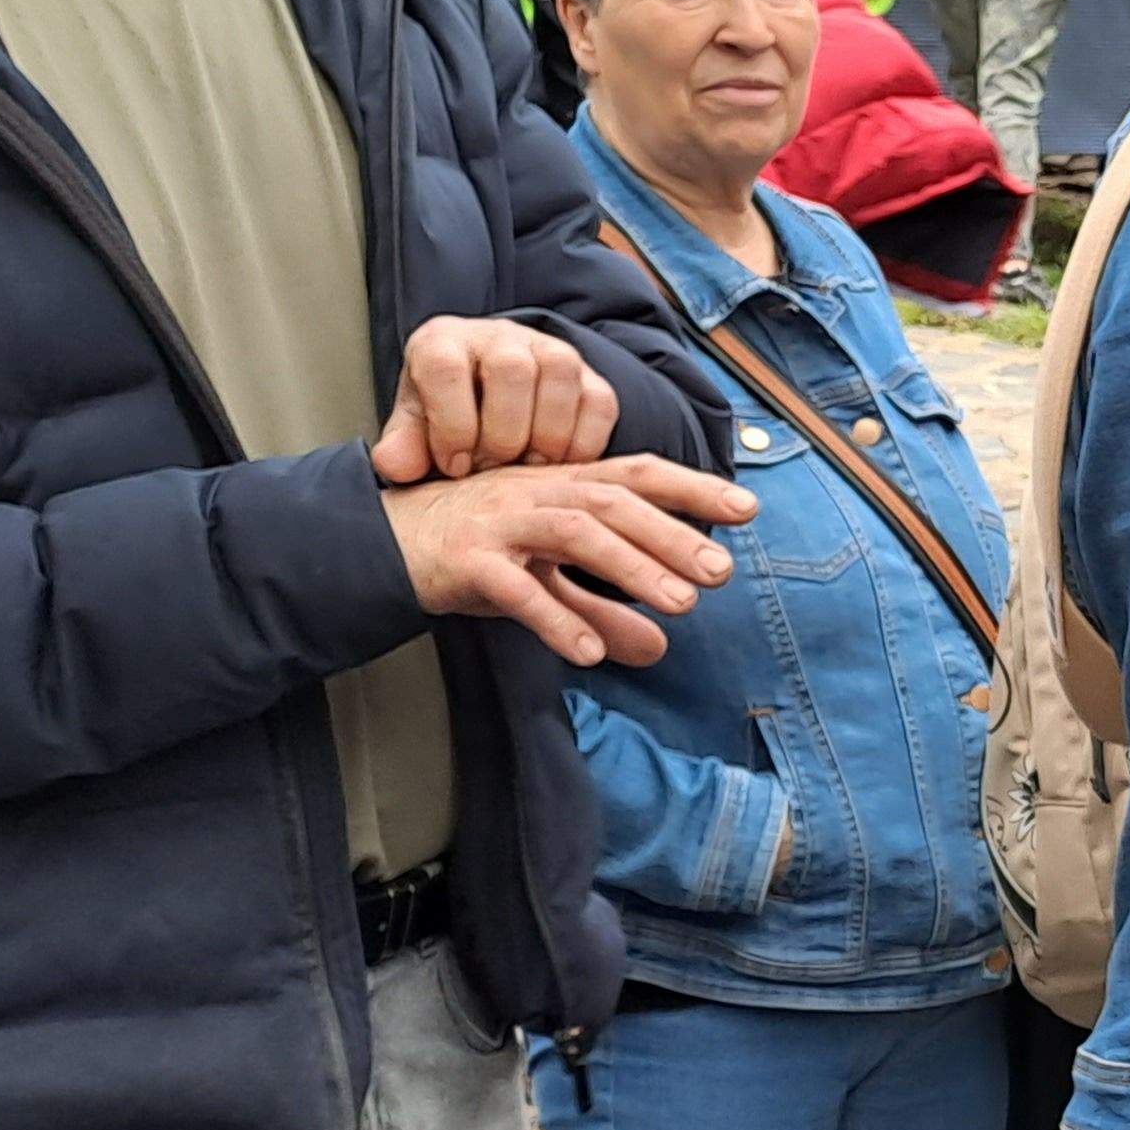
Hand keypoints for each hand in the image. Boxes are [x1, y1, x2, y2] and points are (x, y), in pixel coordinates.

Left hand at [371, 316, 619, 485]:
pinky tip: (558, 465)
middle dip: (503, 435)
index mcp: (443, 341)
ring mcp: (550, 350)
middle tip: (493, 469)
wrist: (488, 404)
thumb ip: (404, 446)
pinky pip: (600, 403)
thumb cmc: (449, 418)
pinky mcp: (591, 377)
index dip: (451, 425)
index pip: (446, 367)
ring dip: (547, 437)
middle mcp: (499, 336)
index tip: (454, 465)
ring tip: (527, 467)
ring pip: (561, 374)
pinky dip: (583, 444)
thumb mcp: (417, 430)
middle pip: (511, 369)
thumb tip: (395, 466)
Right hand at [383, 454, 754, 668]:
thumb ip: (601, 611)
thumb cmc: (475, 554)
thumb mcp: (546, 582)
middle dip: (672, 535)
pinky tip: (591, 654)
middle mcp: (536, 493)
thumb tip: (658, 651)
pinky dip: (555, 618)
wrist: (380, 544)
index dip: (692, 487)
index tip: (748, 508)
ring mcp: (500, 522)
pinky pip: (516, 588)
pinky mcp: (467, 561)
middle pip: (613, 503)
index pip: (636, 476)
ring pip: (574, 532)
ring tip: (681, 606)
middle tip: (722, 572)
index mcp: (561, 486)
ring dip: (631, 568)